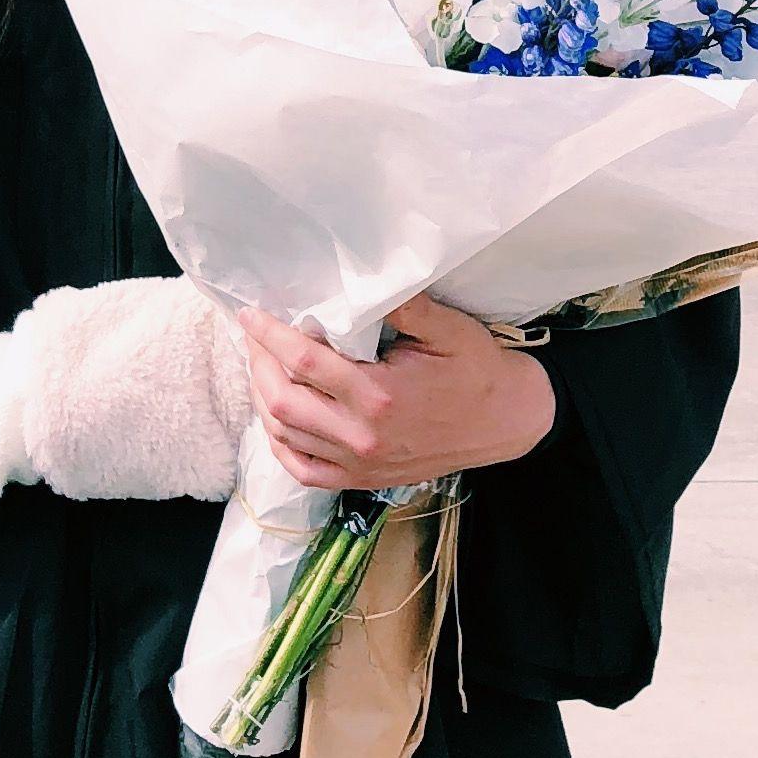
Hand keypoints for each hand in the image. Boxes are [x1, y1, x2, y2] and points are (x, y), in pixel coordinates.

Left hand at [237, 296, 551, 492]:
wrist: (506, 421)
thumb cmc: (477, 369)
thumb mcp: (447, 328)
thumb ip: (403, 304)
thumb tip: (362, 278)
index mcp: (379, 396)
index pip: (304, 363)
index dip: (270, 336)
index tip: (251, 314)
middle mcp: (363, 436)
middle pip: (283, 403)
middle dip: (258, 365)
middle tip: (254, 336)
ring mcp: (360, 464)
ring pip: (286, 437)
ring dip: (263, 400)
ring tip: (260, 367)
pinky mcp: (362, 480)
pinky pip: (304, 470)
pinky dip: (280, 445)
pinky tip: (276, 417)